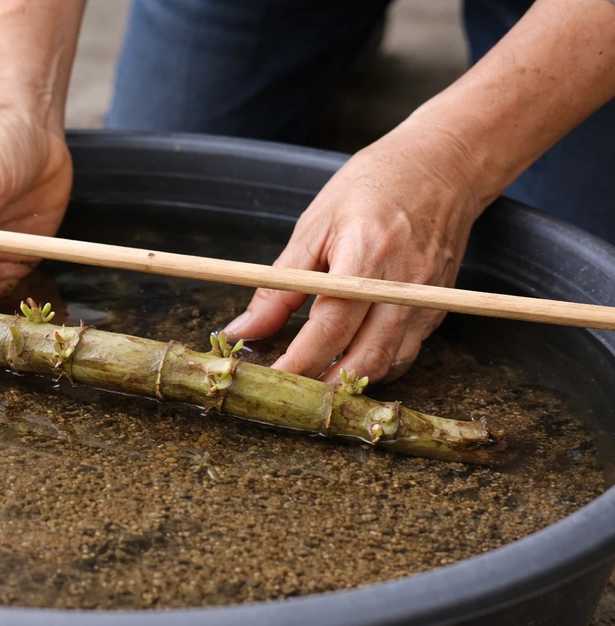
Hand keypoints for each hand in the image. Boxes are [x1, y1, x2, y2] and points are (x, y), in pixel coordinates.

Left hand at [222, 121, 484, 383]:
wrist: (445, 164)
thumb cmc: (374, 186)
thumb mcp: (315, 226)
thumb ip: (280, 284)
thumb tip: (245, 329)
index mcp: (367, 256)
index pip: (330, 326)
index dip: (298, 360)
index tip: (268, 379)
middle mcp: (404, 285)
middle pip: (362, 358)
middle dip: (321, 385)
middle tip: (286, 394)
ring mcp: (427, 300)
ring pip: (387, 365)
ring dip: (348, 382)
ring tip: (311, 385)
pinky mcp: (438, 309)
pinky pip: (405, 354)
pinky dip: (373, 367)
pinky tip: (347, 364)